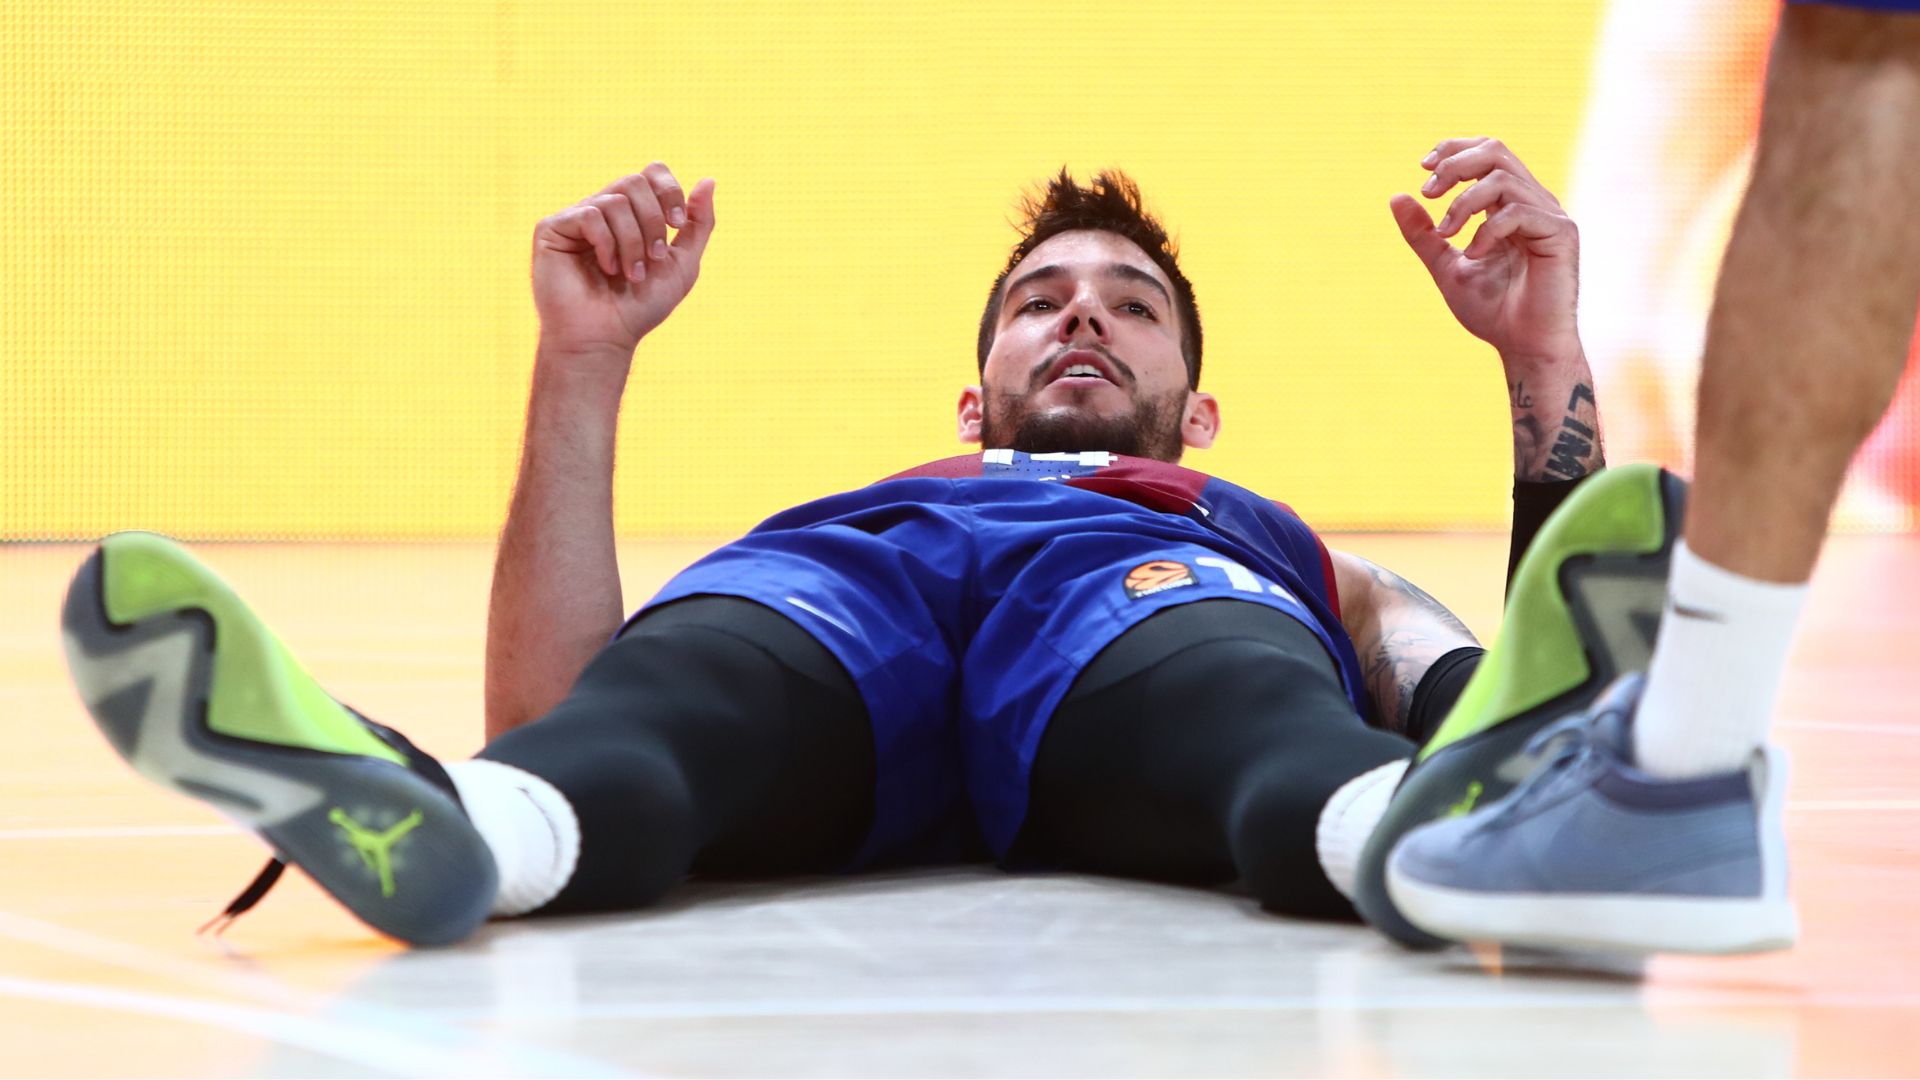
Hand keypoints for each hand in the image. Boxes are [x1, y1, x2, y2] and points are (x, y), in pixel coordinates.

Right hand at [531, 164, 716, 363]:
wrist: (606, 338)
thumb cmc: (641, 307)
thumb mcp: (683, 264)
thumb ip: (698, 224)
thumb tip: (709, 180)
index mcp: (631, 214)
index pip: (650, 173)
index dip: (669, 191)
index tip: (677, 225)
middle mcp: (602, 210)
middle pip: (635, 182)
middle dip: (653, 221)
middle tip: (654, 257)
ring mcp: (576, 218)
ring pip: (616, 201)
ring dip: (633, 241)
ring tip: (631, 274)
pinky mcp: (551, 228)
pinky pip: (590, 214)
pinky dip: (607, 244)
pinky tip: (607, 268)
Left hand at [1390, 137, 1580, 366]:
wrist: (1523, 347)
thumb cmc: (1492, 310)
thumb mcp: (1445, 267)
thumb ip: (1424, 235)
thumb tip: (1396, 197)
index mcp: (1508, 205)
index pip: (1486, 153)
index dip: (1454, 149)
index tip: (1424, 167)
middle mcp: (1532, 203)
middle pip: (1496, 151)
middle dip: (1455, 164)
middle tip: (1428, 191)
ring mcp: (1549, 216)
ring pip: (1503, 178)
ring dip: (1463, 202)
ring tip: (1446, 232)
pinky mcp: (1561, 234)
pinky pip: (1518, 212)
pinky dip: (1487, 230)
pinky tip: (1474, 254)